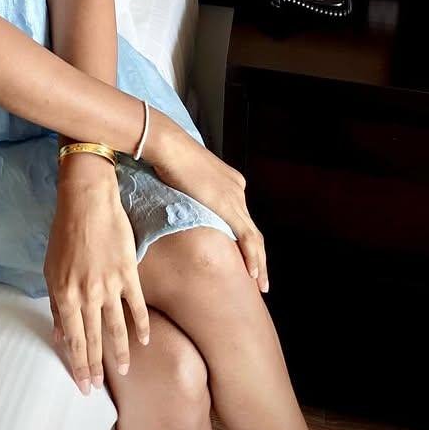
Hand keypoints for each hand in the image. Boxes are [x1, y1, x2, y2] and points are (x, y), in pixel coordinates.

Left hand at [44, 157, 150, 395]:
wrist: (87, 201)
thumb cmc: (64, 232)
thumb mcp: (51, 267)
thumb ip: (57, 303)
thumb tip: (60, 334)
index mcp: (64, 294)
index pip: (72, 339)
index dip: (78, 363)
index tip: (83, 384)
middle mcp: (87, 295)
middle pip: (92, 339)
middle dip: (95, 366)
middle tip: (99, 388)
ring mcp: (109, 286)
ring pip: (115, 328)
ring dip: (119, 353)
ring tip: (124, 371)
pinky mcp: (128, 274)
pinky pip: (136, 306)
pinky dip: (141, 325)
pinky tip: (144, 341)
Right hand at [149, 121, 268, 292]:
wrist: (168, 146)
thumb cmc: (167, 158)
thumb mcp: (183, 180)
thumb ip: (190, 195)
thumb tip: (180, 207)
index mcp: (229, 182)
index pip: (241, 217)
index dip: (245, 240)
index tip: (244, 257)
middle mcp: (237, 189)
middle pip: (251, 228)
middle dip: (258, 255)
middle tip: (259, 278)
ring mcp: (235, 197)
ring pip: (254, 237)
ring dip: (259, 262)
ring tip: (261, 283)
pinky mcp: (229, 206)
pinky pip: (247, 237)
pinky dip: (253, 257)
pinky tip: (254, 273)